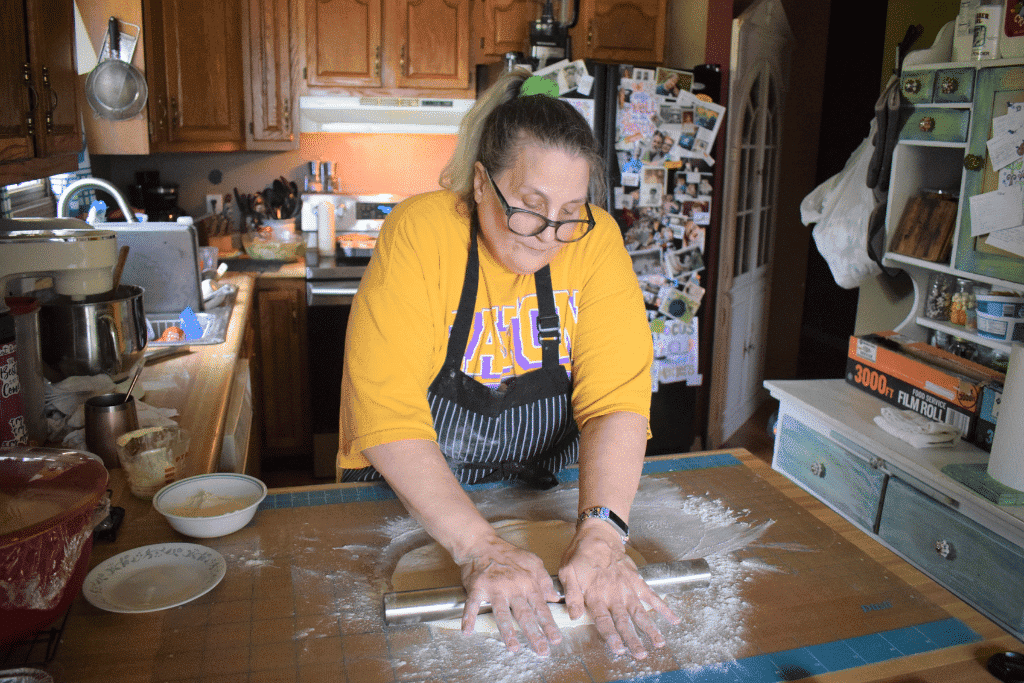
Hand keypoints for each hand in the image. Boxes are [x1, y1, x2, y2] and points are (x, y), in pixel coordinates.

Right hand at [458, 535, 563, 655]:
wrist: (482, 543)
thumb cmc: (508, 554)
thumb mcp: (533, 562)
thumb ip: (544, 580)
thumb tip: (554, 598)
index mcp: (528, 583)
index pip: (540, 608)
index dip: (548, 625)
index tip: (555, 640)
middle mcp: (513, 587)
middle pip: (525, 614)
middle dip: (534, 634)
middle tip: (542, 651)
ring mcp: (494, 588)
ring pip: (502, 613)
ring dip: (507, 631)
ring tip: (513, 648)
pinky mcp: (477, 587)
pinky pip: (473, 605)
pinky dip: (469, 618)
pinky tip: (467, 631)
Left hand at [558, 520, 679, 658]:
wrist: (598, 534)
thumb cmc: (580, 555)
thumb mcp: (567, 572)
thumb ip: (571, 595)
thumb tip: (573, 616)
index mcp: (595, 594)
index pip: (604, 620)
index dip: (611, 635)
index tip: (618, 649)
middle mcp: (613, 594)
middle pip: (624, 621)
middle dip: (632, 639)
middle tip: (640, 654)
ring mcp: (627, 588)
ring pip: (640, 612)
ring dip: (649, 628)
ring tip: (659, 644)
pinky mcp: (637, 580)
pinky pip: (652, 596)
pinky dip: (663, 607)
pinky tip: (673, 619)